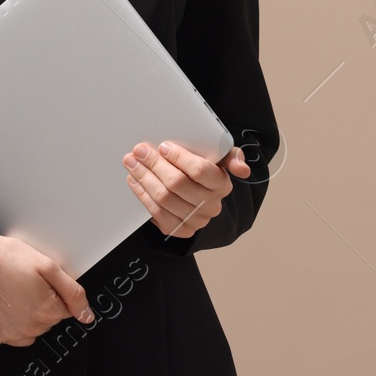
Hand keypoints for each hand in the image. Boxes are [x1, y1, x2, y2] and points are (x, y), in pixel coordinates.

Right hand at [0, 234, 92, 346]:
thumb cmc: (8, 259)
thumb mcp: (48, 266)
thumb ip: (73, 293)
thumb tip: (87, 315)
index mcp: (47, 311)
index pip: (67, 308)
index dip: (56, 291)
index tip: (41, 281)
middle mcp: (32, 327)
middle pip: (52, 318)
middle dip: (45, 301)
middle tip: (27, 283)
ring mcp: (14, 333)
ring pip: (36, 327)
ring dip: (31, 312)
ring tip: (17, 291)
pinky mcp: (0, 335)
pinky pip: (19, 334)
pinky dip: (17, 321)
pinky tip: (10, 304)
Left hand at [123, 141, 249, 240]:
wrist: (200, 197)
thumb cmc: (207, 171)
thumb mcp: (221, 159)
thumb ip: (232, 156)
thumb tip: (242, 170)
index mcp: (221, 184)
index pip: (200, 170)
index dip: (179, 157)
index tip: (163, 146)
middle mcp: (210, 205)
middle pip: (177, 184)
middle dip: (154, 164)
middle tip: (139, 150)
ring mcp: (195, 220)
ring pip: (163, 199)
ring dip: (143, 178)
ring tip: (132, 162)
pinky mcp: (179, 230)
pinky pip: (156, 213)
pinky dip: (142, 195)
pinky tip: (135, 181)